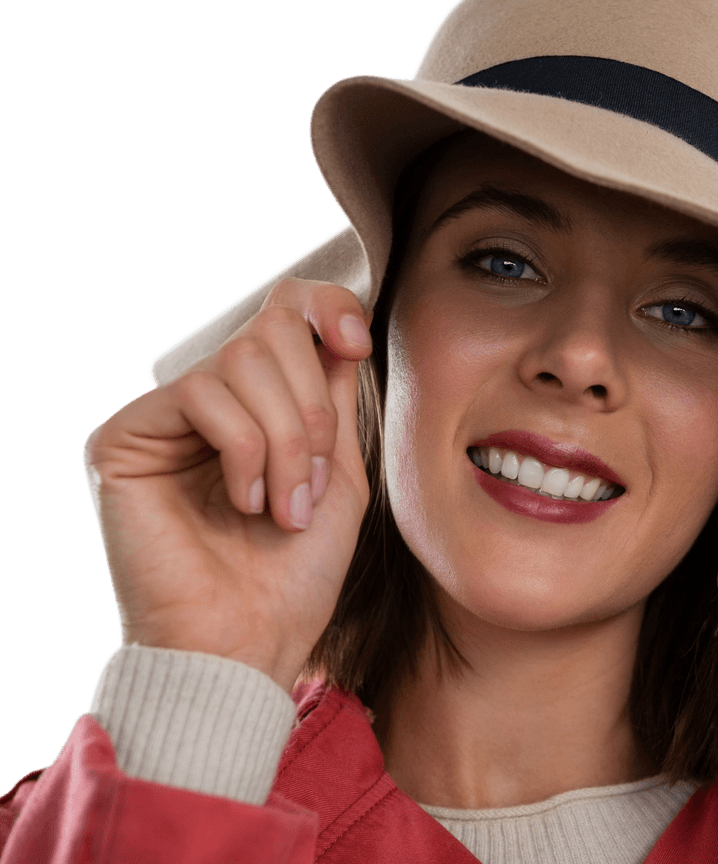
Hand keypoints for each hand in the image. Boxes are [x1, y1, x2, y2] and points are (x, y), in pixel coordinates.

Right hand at [83, 278, 372, 692]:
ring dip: (287, 440)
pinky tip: (244, 503)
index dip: (324, 308)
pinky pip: (203, 395)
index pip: (282, 314)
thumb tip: (336, 327)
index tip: (356, 342)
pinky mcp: (125, 437)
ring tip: (285, 509)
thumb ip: (333, 400)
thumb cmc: (295, 575)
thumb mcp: (338, 475)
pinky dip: (245, 450)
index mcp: (258, 407)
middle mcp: (208, 404)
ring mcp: (164, 419)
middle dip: (312, 410)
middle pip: (269, 332)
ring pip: (242, 361)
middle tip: (314, 487)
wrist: (249, 644)